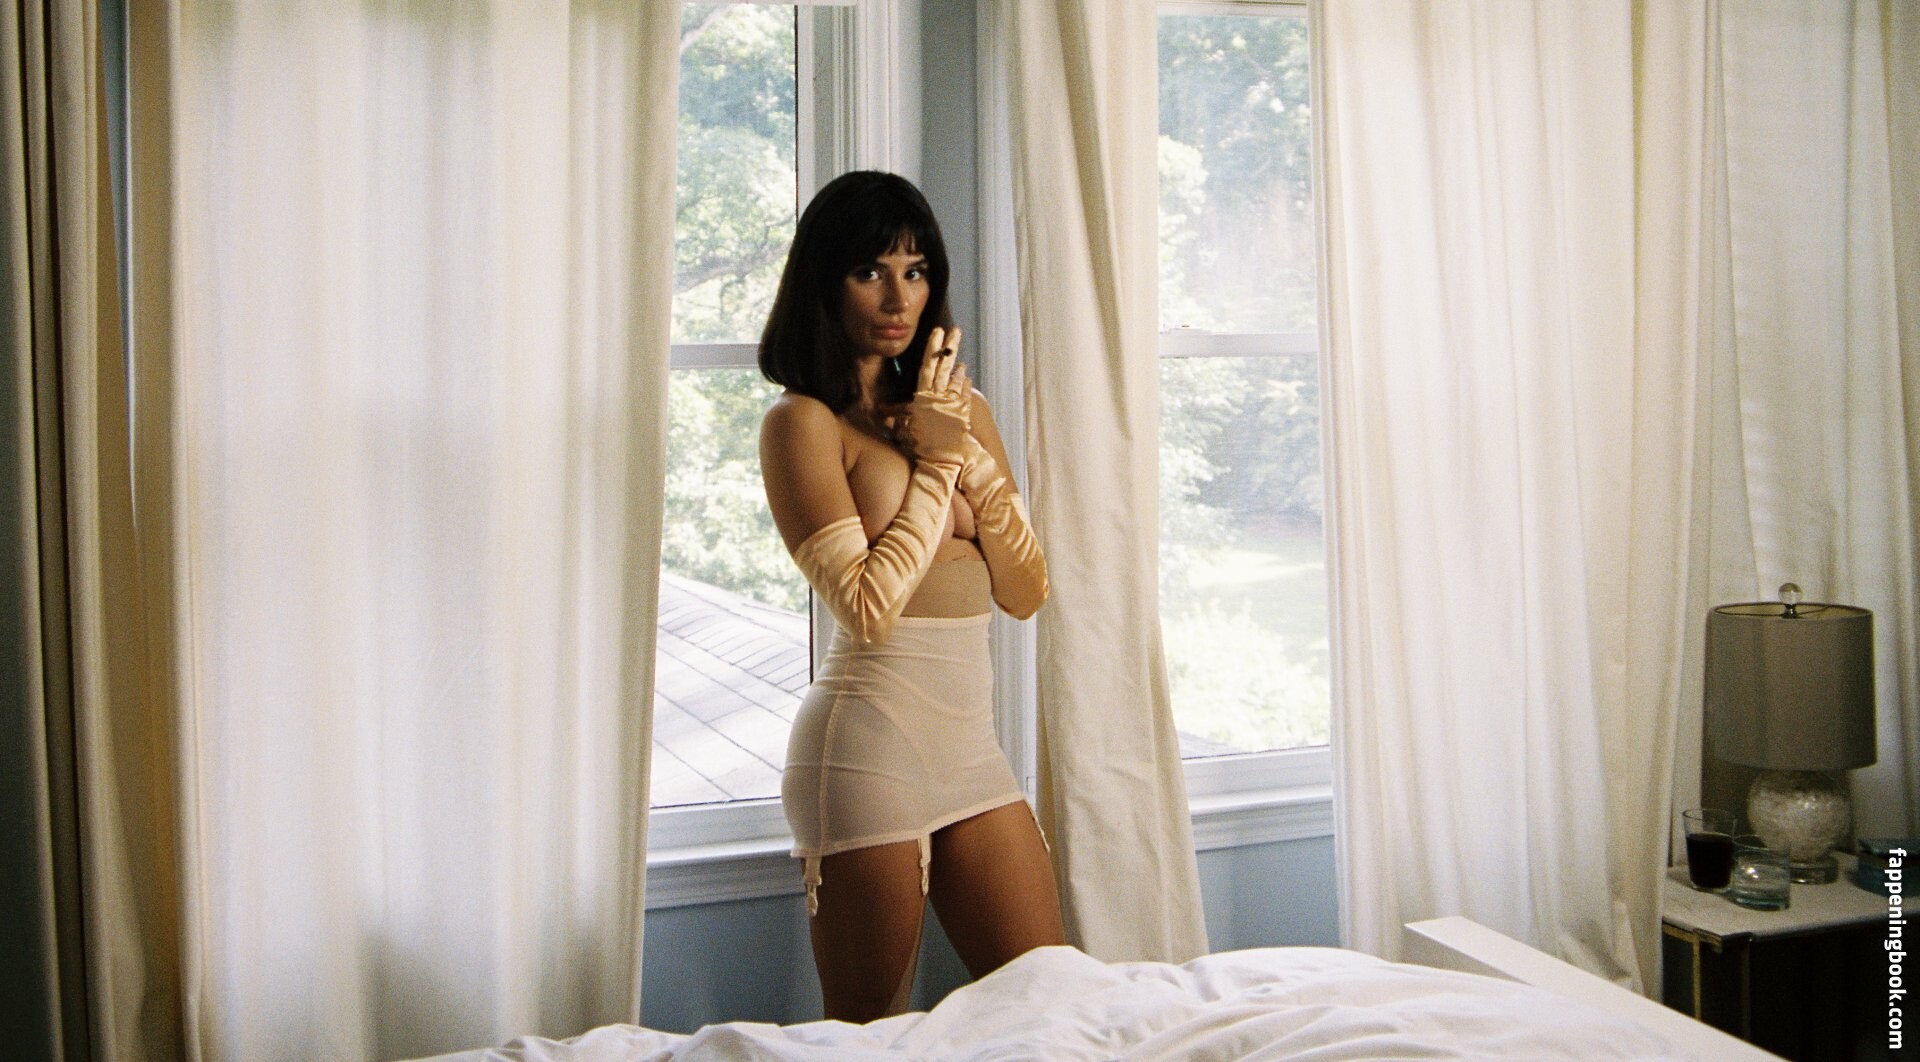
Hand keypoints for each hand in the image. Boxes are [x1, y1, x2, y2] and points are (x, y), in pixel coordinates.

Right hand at [894, 327, 970, 465]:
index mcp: (924, 397)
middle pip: (944, 366)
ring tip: (960, 357)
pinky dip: (965, 384)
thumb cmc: (921, 446)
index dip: (932, 347)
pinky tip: (966, 376)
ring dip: (957, 366)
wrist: (940, 461)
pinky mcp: (963, 413)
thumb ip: (900, 415)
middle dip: (949, 346)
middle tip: (955, 330)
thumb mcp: (908, 428)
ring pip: (956, 378)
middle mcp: (939, 397)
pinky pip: (965, 394)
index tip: (937, 331)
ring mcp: (953, 403)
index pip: (928, 366)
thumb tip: (882, 409)